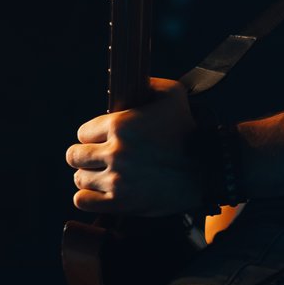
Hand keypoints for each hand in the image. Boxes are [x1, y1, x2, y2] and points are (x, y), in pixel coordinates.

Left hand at [66, 77, 203, 215]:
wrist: (208, 169)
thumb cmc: (190, 131)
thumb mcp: (174, 94)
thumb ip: (148, 84)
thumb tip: (134, 81)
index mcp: (120, 125)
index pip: (82, 132)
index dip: (94, 135)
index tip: (105, 139)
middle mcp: (115, 152)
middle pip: (74, 155)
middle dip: (86, 155)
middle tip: (101, 158)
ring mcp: (116, 180)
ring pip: (79, 178)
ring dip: (90, 176)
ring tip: (105, 175)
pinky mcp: (121, 203)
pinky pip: (83, 201)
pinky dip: (89, 197)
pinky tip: (102, 192)